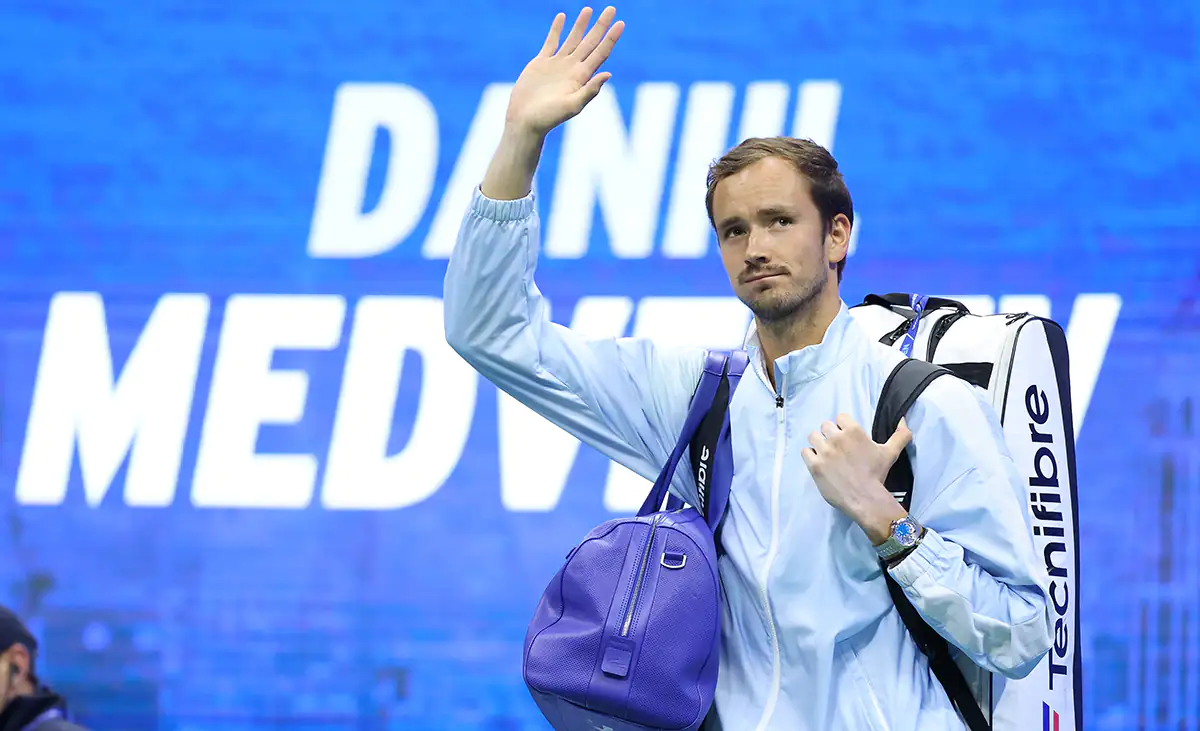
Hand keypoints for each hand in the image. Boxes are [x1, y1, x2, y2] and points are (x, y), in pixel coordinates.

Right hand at [506, 7, 623, 136]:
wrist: (525, 121)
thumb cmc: (548, 118)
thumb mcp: (572, 106)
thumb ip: (590, 91)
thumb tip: (608, 73)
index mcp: (582, 77)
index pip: (600, 52)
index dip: (611, 38)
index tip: (621, 23)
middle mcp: (572, 68)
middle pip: (590, 42)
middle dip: (601, 25)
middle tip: (612, 8)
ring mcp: (557, 64)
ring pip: (573, 39)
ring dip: (581, 25)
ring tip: (589, 9)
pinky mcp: (541, 63)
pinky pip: (551, 42)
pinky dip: (557, 29)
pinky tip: (562, 17)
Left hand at [802, 414, 911, 542]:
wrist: (865, 498)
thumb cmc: (877, 474)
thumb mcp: (891, 453)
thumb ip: (900, 435)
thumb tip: (903, 419)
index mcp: (853, 431)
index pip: (840, 417)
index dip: (843, 426)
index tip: (847, 438)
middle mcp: (836, 438)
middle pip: (825, 426)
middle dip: (830, 435)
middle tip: (836, 448)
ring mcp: (824, 452)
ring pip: (813, 437)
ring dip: (818, 443)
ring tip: (826, 454)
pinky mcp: (814, 465)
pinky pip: (805, 452)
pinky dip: (810, 456)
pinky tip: (819, 462)